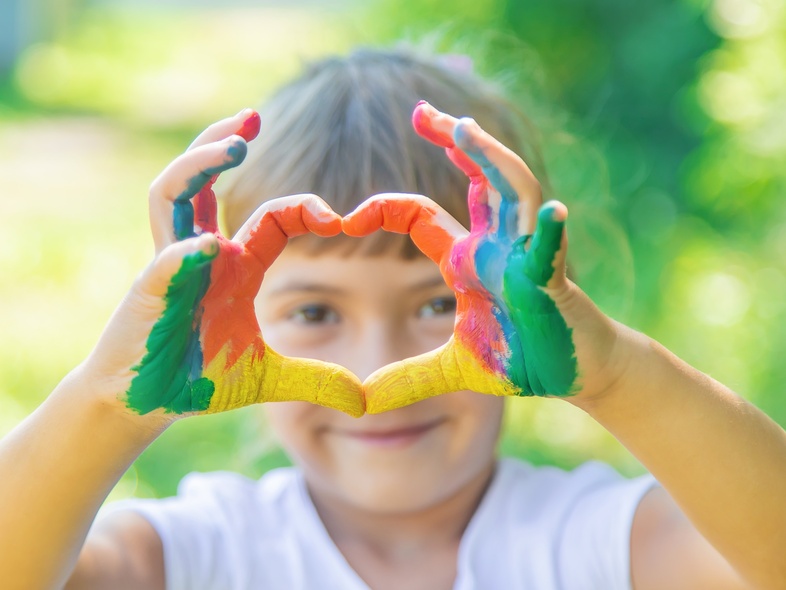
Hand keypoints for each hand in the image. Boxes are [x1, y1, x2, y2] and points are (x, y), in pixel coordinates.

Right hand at [87, 110, 364, 417]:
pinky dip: (183, 251)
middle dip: (223, 146)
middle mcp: (202, 254)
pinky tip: (208, 247)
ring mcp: (170, 266)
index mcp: (235, 266)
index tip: (339, 218)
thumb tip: (364, 402)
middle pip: (206, 183)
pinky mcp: (148, 293)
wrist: (148, 403)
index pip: (271, 218)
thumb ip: (316, 380)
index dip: (303, 208)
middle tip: (254, 118)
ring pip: (173, 196)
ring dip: (198, 167)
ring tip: (232, 144)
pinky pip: (164, 260)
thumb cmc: (200, 379)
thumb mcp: (271, 378)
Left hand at [343, 102, 618, 412]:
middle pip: (476, 179)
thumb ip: (409, 378)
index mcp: (469, 260)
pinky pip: (551, 252)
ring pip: (513, 194)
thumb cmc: (521, 357)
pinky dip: (550, 233)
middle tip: (422, 110)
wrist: (575, 370)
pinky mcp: (553, 282)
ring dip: (492, 162)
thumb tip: (362, 399)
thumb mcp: (453, 368)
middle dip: (454, 143)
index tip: (350, 214)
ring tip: (464, 130)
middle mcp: (497, 247)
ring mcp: (528, 257)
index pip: (421, 216)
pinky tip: (551, 213)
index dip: (387, 208)